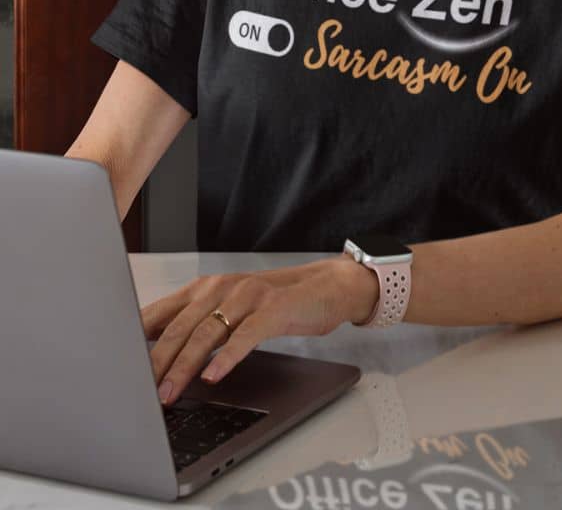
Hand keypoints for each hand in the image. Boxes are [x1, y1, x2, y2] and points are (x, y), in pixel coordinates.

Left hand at [141, 257, 375, 405]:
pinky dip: (226, 357)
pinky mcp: (273, 310)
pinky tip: (214, 375)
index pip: (161, 313)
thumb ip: (195, 324)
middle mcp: (221, 288)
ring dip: (184, 366)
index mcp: (204, 288)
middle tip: (140, 391)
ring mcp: (247, 297)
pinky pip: (245, 336)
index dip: (137, 341)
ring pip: (207, 333)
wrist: (323, 287)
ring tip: (170, 392)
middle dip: (155, 362)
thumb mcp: (228, 310)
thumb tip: (153, 354)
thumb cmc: (272, 303)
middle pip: (179, 327)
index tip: (119, 368)